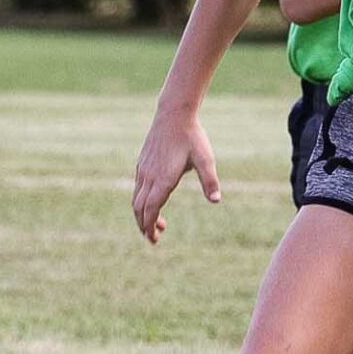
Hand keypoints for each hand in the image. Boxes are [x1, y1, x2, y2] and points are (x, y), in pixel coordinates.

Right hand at [132, 111, 219, 242]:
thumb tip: (216, 200)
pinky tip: (153, 201)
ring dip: (142, 215)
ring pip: (136, 199)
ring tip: (156, 224)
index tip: (154, 239)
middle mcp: (149, 176)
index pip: (151, 209)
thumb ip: (210, 181)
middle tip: (154, 239)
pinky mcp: (142, 163)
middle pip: (139, 208)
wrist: (174, 114)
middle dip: (144, 226)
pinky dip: (141, 201)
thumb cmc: (192, 137)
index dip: (150, 226)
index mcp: (163, 179)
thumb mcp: (205, 159)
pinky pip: (137, 188)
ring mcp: (143, 170)